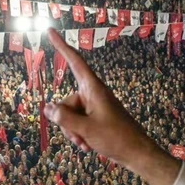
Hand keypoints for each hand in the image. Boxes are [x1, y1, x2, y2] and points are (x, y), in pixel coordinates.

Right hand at [42, 30, 178, 184]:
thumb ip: (64, 118)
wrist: (137, 153)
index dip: (61, 46)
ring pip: (71, 115)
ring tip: (85, 143)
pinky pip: (79, 123)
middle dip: (66, 121)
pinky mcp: (97, 119)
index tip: (51, 31)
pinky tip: (89, 146)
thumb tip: (47, 109)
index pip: (74, 62)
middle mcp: (93, 95)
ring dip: (73, 132)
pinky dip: (80, 135)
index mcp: (93, 89)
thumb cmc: (115, 138)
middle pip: (67, 101)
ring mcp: (95, 107)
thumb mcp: (85, 129)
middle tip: (79, 137)